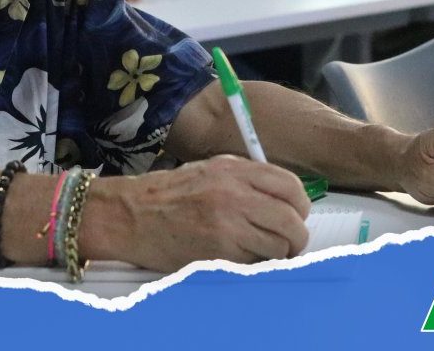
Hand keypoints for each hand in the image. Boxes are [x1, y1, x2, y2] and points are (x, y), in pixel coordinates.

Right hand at [119, 155, 309, 271]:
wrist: (134, 214)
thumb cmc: (169, 193)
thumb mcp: (210, 169)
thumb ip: (246, 178)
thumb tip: (282, 196)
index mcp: (234, 169)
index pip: (290, 185)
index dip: (300, 204)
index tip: (296, 214)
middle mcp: (235, 194)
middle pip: (292, 220)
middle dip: (295, 236)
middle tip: (286, 241)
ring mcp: (228, 224)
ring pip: (279, 246)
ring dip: (276, 253)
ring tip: (259, 250)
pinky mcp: (220, 252)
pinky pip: (256, 264)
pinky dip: (254, 264)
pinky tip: (238, 256)